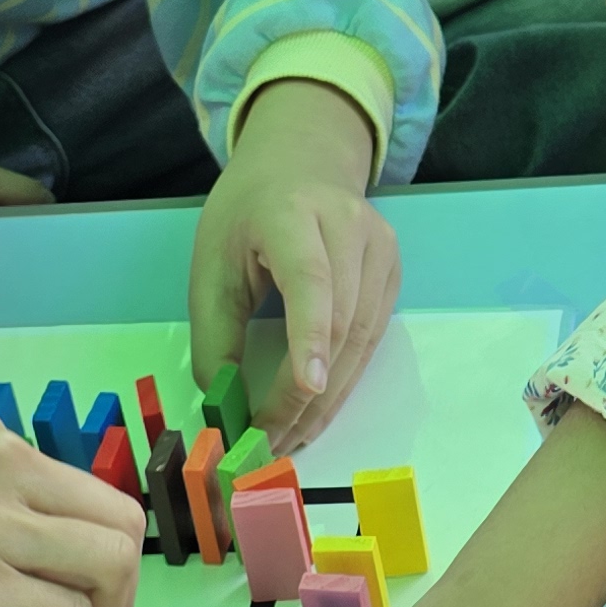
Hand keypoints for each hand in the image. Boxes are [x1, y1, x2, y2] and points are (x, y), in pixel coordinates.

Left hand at [190, 78, 396, 453]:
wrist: (298, 165)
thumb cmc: (246, 216)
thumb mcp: (211, 264)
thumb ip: (215, 334)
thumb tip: (226, 404)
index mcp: (294, 214)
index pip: (312, 279)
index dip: (310, 337)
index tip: (304, 391)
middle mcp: (349, 226)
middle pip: (340, 319)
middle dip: (307, 392)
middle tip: (272, 441)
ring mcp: (380, 248)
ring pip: (362, 338)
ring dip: (328, 398)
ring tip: (291, 437)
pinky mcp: (393, 271)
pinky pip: (372, 337)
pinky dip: (343, 380)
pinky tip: (316, 408)